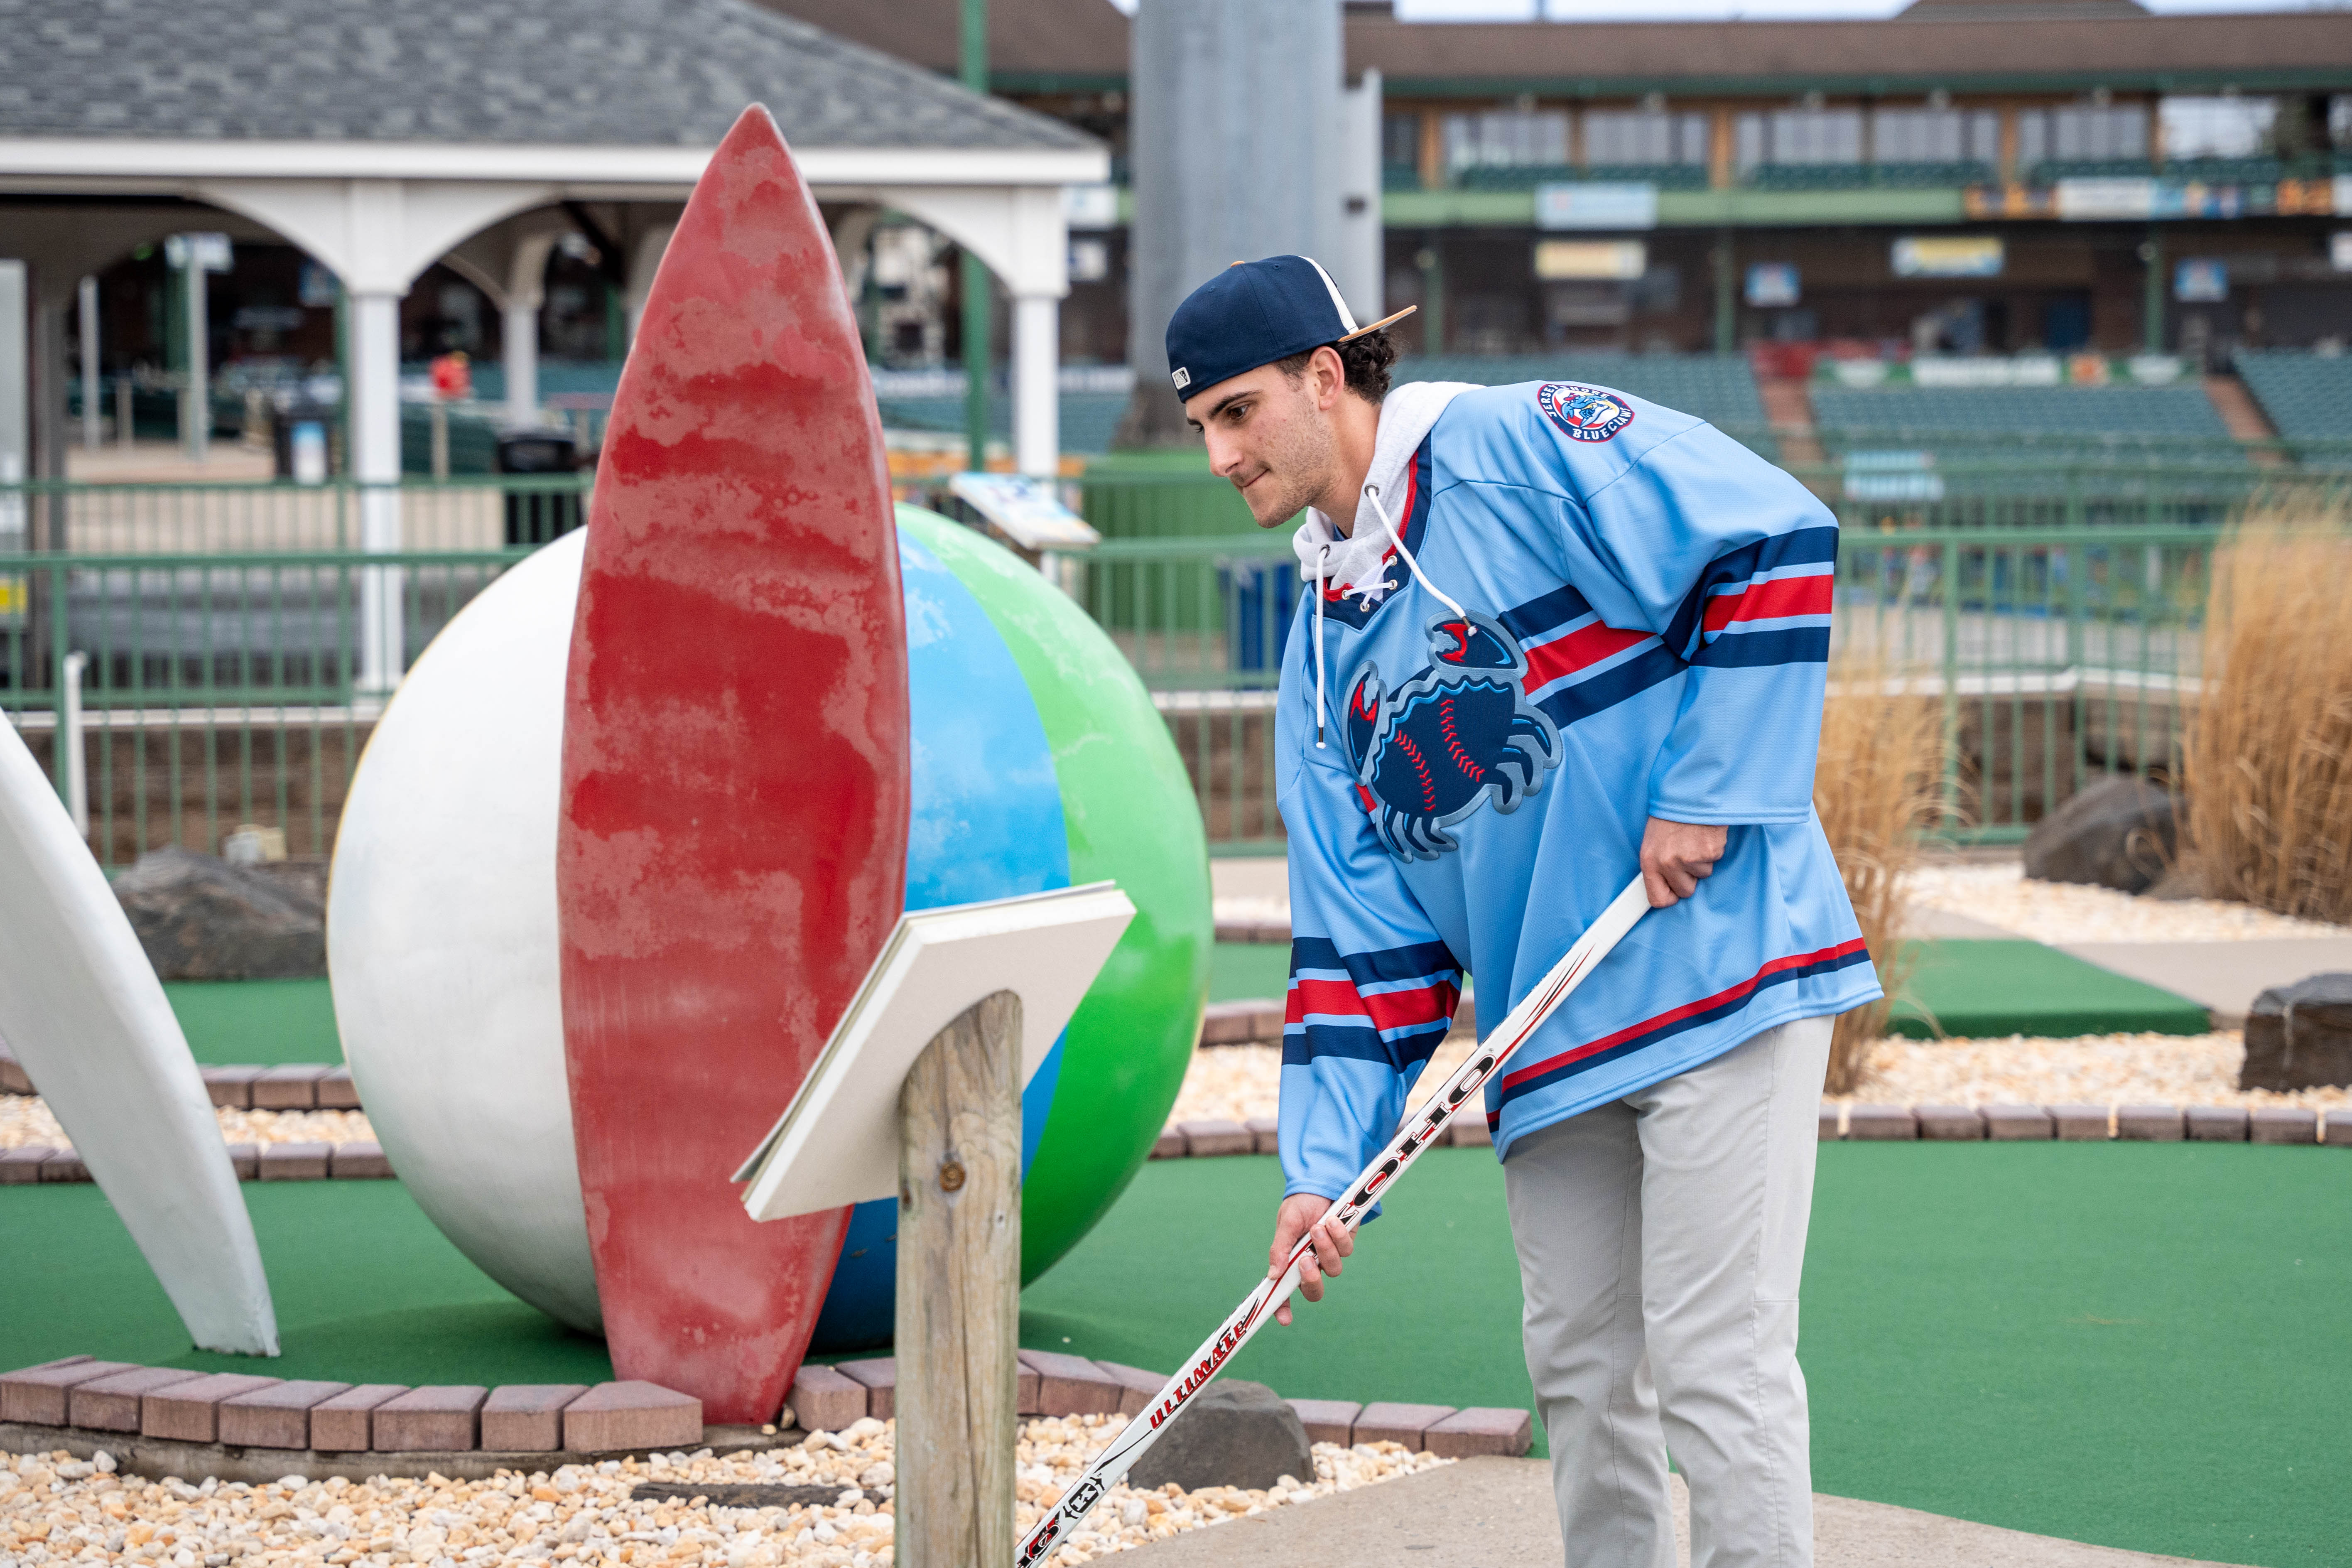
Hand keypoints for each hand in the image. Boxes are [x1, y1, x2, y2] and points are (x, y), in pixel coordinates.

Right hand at [1268, 1192, 1353, 1325]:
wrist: (1323, 1182)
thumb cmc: (1300, 1204)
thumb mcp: (1286, 1223)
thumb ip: (1280, 1248)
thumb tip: (1272, 1275)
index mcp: (1290, 1262)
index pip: (1284, 1292)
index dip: (1282, 1308)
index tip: (1284, 1319)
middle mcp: (1310, 1263)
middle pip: (1314, 1290)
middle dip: (1311, 1279)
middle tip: (1305, 1260)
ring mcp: (1329, 1255)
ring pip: (1333, 1269)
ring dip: (1325, 1248)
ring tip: (1318, 1226)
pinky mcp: (1346, 1244)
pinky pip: (1346, 1251)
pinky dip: (1338, 1235)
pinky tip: (1332, 1220)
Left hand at [1640, 816, 1727, 908]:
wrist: (1689, 793)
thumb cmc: (1670, 815)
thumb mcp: (1653, 841)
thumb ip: (1657, 865)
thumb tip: (1664, 885)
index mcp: (1650, 861)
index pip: (1658, 898)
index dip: (1669, 897)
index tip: (1674, 893)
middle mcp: (1668, 863)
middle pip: (1685, 891)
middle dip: (1689, 877)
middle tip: (1686, 856)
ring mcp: (1690, 859)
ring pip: (1702, 875)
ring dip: (1701, 862)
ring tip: (1693, 840)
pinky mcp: (1710, 853)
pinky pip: (1714, 861)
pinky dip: (1712, 851)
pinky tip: (1703, 836)